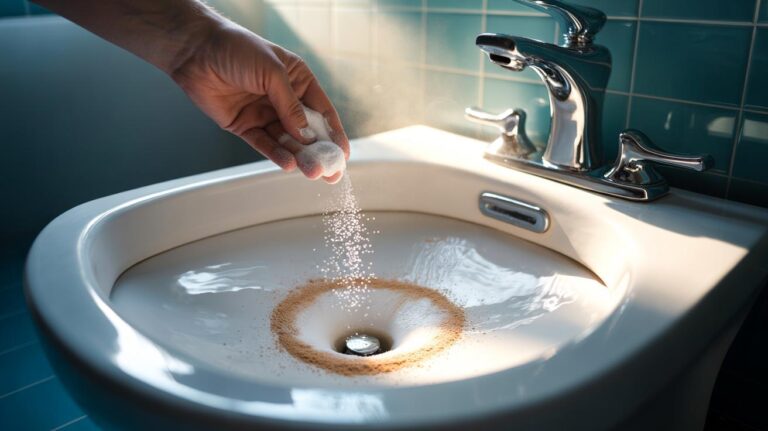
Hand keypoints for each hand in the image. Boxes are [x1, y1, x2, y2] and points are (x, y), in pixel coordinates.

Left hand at [171, 21, 348, 182]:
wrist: (196, 51)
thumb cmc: (237, 49)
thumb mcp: (272, 72)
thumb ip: (290, 105)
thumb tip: (305, 135)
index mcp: (298, 80)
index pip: (322, 111)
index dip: (334, 133)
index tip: (342, 153)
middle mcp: (283, 99)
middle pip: (307, 131)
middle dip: (319, 152)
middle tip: (330, 172)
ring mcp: (264, 114)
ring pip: (287, 141)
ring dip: (300, 157)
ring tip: (312, 172)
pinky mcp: (245, 126)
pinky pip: (264, 144)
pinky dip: (277, 155)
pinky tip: (289, 164)